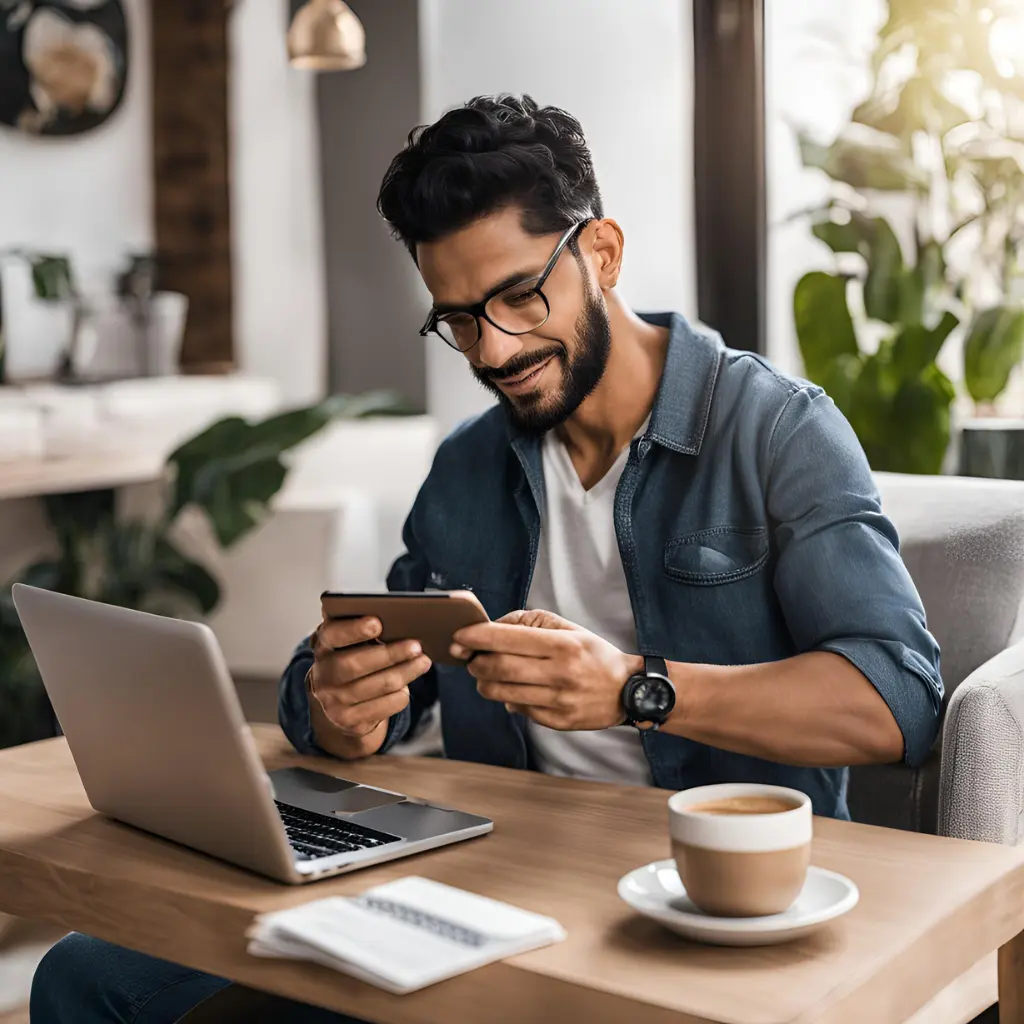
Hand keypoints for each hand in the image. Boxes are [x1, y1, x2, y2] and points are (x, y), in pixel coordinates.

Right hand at [308, 616, 431, 756]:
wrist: (338, 703)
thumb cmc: (353, 660)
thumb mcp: (349, 643)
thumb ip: (362, 629)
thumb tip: (396, 617)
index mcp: (323, 647)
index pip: (332, 635)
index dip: (353, 629)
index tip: (377, 623)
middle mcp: (323, 675)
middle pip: (356, 664)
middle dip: (390, 654)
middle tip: (416, 646)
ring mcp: (334, 702)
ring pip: (377, 686)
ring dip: (405, 672)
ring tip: (423, 661)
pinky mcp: (350, 721)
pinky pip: (385, 707)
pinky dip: (401, 694)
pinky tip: (408, 685)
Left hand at [451, 609, 641, 730]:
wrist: (627, 690)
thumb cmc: (593, 654)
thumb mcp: (568, 628)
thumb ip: (529, 622)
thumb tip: (492, 629)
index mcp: (563, 645)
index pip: (508, 639)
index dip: (477, 637)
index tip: (460, 636)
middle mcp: (561, 673)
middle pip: (499, 668)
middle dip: (475, 662)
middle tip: (469, 657)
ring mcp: (559, 700)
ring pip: (503, 693)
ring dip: (483, 683)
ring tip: (483, 674)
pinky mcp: (557, 721)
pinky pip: (518, 709)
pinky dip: (505, 699)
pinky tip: (510, 690)